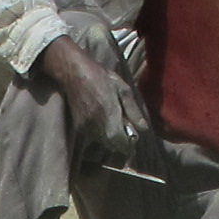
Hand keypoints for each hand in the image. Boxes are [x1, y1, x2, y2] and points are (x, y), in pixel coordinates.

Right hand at [42, 37, 150, 157]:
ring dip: (110, 137)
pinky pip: (94, 136)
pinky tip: (102, 117)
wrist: (74, 73)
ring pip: (103, 142)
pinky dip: (101, 132)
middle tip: (125, 127)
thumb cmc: (101, 78)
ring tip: (113, 119)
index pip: (120, 142)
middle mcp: (96, 126)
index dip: (128, 144)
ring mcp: (86, 128)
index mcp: (109, 116)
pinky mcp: (79, 127)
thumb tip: (144, 128)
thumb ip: (133, 111)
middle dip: (120, 141)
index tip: (133, 138)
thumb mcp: (123, 90)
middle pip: (112, 145)